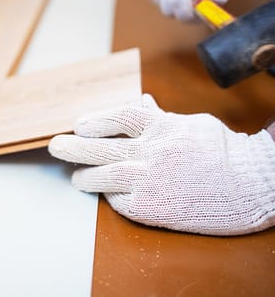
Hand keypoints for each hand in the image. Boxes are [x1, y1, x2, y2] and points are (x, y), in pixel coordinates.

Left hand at [49, 94, 274, 235]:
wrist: (254, 186)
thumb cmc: (225, 153)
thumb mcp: (193, 124)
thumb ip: (162, 116)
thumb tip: (141, 102)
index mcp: (161, 126)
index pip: (117, 116)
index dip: (95, 119)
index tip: (78, 124)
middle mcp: (150, 151)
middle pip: (100, 146)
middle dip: (73, 147)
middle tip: (55, 145)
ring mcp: (148, 179)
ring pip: (103, 176)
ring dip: (85, 177)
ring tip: (76, 178)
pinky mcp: (152, 207)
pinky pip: (119, 202)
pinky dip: (111, 197)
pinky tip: (107, 195)